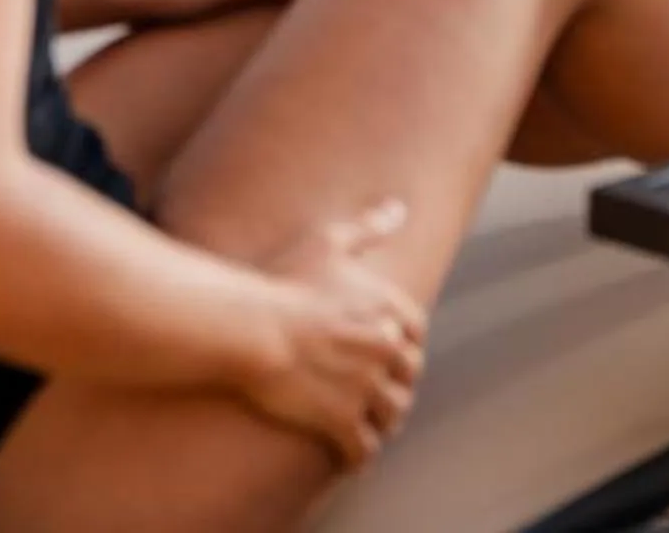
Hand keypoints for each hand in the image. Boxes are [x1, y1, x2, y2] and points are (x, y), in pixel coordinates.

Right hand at [240, 200, 426, 467]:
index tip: (396, 355)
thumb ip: (368, 227)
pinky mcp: (342, 419)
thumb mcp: (328, 243)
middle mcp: (386, 348)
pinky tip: (353, 459)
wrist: (251, 330)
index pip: (417, 333)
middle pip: (408, 376)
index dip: (407, 346)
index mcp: (388, 308)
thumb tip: (398, 209)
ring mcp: (367, 386)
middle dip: (399, 386)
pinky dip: (361, 455)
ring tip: (374, 428)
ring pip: (392, 413)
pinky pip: (363, 447)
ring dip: (385, 422)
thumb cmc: (283, 284)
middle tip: (386, 395)